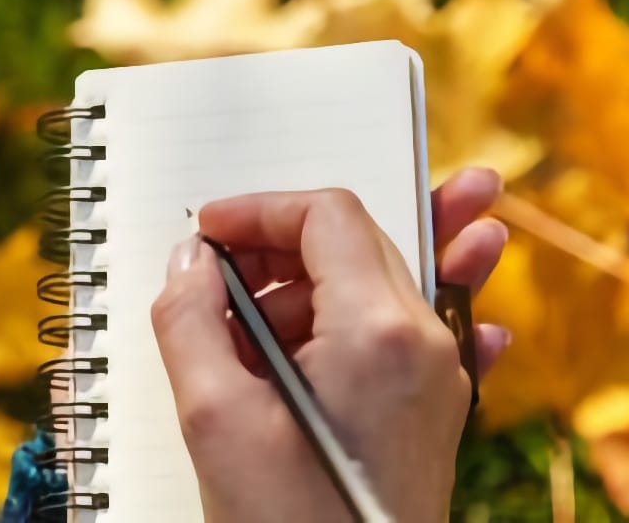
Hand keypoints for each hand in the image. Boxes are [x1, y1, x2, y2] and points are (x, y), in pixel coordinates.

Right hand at [150, 167, 506, 522]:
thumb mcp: (216, 419)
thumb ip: (190, 319)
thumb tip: (190, 263)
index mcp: (379, 333)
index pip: (328, 215)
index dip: (260, 209)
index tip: (211, 233)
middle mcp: (424, 342)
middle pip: (351, 240)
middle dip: (277, 245)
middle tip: (219, 276)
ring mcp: (438, 371)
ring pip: (366, 280)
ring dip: (300, 288)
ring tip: (243, 338)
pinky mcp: (432, 398)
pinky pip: (394, 323)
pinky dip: (343, 313)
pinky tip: (305, 333)